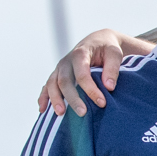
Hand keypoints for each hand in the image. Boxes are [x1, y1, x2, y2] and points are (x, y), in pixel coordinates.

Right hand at [38, 28, 156, 116]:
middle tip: (82, 113)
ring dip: (55, 99)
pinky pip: (46, 86)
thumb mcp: (114, 53)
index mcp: (80, 54)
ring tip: (61, 114)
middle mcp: (66, 61)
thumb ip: (113, 68)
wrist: (98, 41)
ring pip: (52, 84)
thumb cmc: (107, 48)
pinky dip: (43, 98)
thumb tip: (109, 87)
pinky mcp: (57, 75)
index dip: (91, 89)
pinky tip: (42, 110)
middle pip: (64, 81)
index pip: (82, 74)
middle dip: (72, 98)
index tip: (102, 103)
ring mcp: (59, 68)